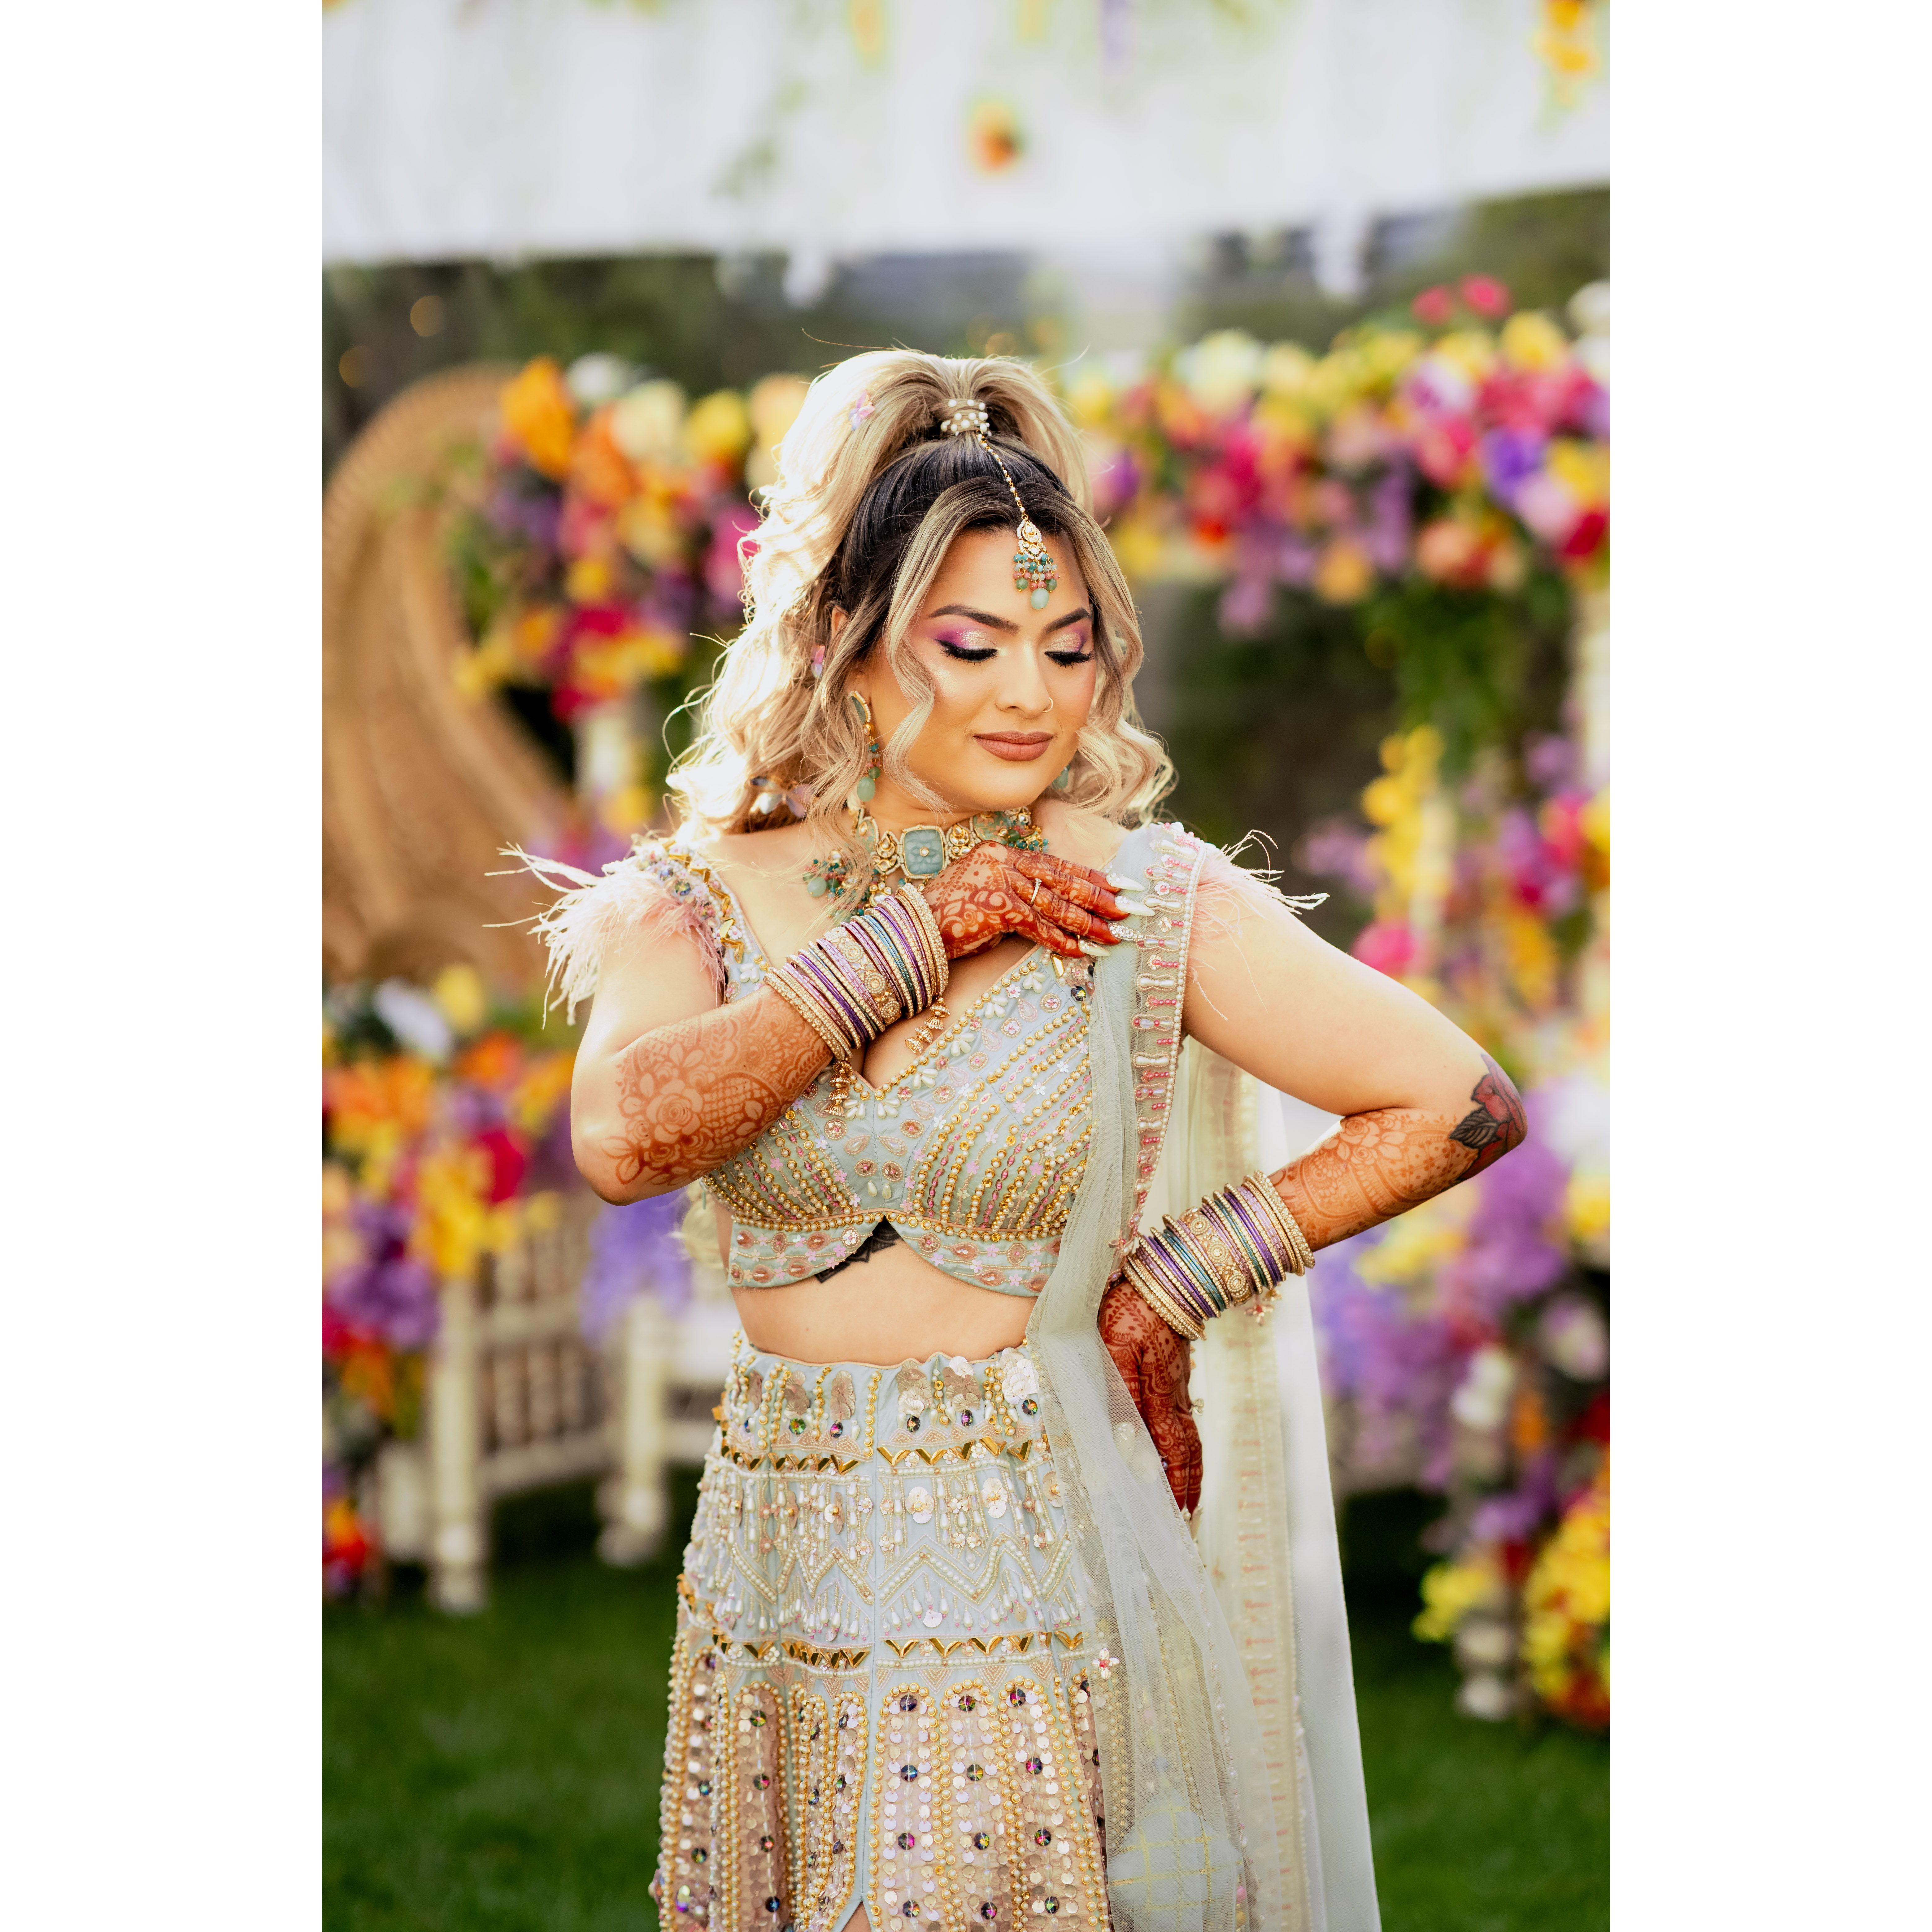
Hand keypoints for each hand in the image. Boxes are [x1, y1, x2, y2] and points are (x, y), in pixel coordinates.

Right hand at [921, 844, 1134, 959]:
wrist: (910, 931)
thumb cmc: (949, 919)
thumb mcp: (988, 898)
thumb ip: (1020, 897)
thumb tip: (1059, 912)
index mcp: (1001, 852)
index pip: (1056, 864)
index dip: (1092, 876)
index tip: (1122, 884)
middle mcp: (1001, 859)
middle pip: (1062, 880)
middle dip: (1101, 897)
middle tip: (1134, 908)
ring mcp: (996, 880)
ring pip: (1054, 903)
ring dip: (1088, 923)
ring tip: (1115, 936)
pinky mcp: (993, 905)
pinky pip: (1036, 925)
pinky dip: (1059, 940)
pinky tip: (1080, 950)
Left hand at [1098, 1278, 1200, 1515]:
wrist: (1167, 1276)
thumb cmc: (1133, 1309)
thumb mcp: (1115, 1348)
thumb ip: (1119, 1394)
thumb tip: (1123, 1441)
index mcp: (1158, 1397)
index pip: (1167, 1452)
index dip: (1170, 1485)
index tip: (1172, 1515)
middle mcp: (1174, 1398)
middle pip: (1186, 1451)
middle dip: (1188, 1486)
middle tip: (1188, 1518)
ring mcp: (1179, 1385)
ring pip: (1189, 1436)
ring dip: (1190, 1468)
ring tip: (1190, 1495)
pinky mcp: (1177, 1373)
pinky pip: (1185, 1418)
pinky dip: (1187, 1443)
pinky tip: (1179, 1448)